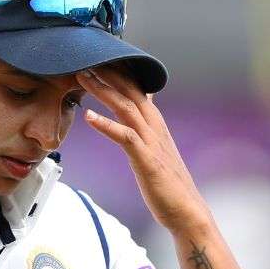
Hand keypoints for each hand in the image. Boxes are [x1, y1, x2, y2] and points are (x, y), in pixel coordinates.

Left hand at [78, 65, 211, 235]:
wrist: (187, 211)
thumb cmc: (169, 184)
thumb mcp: (157, 150)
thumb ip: (149, 128)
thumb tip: (147, 109)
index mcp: (156, 124)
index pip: (136, 89)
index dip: (117, 72)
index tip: (97, 57)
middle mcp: (155, 128)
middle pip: (130, 91)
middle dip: (107, 73)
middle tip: (83, 57)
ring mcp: (151, 142)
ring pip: (126, 107)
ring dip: (103, 90)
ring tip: (82, 77)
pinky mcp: (146, 160)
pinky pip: (125, 137)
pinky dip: (106, 125)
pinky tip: (89, 117)